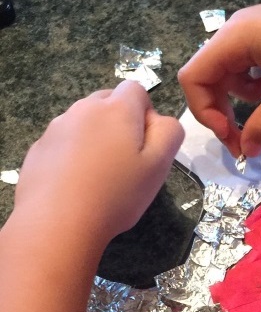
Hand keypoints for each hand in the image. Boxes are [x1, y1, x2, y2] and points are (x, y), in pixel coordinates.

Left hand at [14, 81, 183, 242]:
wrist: (59, 222)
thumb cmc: (117, 194)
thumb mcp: (159, 166)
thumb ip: (169, 133)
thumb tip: (160, 120)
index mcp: (117, 109)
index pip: (136, 89)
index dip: (147, 113)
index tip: (147, 145)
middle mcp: (84, 109)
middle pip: (109, 102)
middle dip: (122, 123)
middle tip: (127, 161)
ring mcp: (57, 127)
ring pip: (86, 121)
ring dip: (97, 138)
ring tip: (101, 176)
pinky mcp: (40, 148)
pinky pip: (65, 141)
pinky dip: (75, 154)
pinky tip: (79, 184)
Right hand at [178, 0, 260, 158]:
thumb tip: (247, 152)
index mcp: (232, 40)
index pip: (193, 79)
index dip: (205, 112)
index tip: (230, 135)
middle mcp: (234, 36)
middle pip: (208, 81)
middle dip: (222, 115)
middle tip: (243, 142)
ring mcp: (250, 39)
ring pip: (229, 81)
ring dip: (243, 104)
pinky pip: (249, 74)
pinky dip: (258, 92)